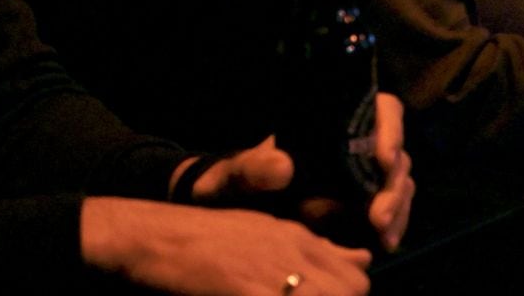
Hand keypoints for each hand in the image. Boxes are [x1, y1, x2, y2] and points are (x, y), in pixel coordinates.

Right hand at [80, 198, 371, 295]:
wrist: (160, 237)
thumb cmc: (214, 239)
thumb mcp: (274, 233)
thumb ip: (321, 249)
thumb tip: (364, 260)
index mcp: (303, 240)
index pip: (358, 278)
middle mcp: (295, 253)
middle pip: (352, 291)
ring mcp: (271, 272)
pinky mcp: (246, 289)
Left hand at [181, 95, 414, 252]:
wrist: (227, 211)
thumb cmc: (232, 181)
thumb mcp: (235, 172)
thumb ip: (252, 167)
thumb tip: (284, 168)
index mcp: (333, 124)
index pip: (381, 110)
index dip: (391, 129)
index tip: (383, 158)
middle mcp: (355, 145)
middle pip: (395, 153)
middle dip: (392, 185)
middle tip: (378, 216)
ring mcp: (361, 176)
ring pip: (398, 182)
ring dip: (397, 207)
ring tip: (383, 234)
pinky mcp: (362, 206)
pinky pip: (390, 209)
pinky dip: (393, 225)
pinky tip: (385, 242)